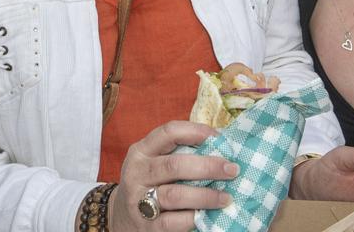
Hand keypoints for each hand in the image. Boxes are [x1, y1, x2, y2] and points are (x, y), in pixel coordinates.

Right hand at [110, 120, 236, 230]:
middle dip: (208, 166)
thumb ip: (177, 154)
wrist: (121, 218)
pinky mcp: (147, 226)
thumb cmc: (148, 184)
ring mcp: (139, 200)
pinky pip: (174, 222)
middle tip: (232, 169)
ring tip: (226, 197)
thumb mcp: (153, 162)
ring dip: (206, 196)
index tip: (220, 137)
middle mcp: (137, 173)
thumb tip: (221, 145)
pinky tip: (207, 215)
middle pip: (175, 165)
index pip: (168, 132)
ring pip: (176, 195)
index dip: (196, 131)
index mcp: (141, 151)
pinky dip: (193, 218)